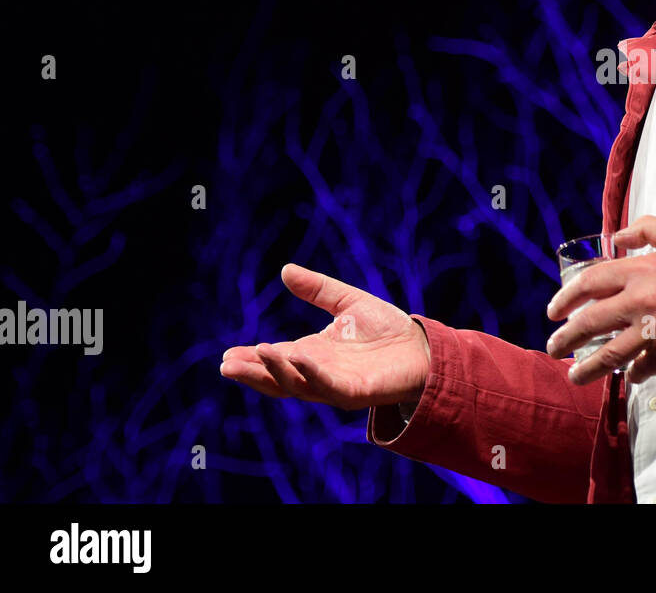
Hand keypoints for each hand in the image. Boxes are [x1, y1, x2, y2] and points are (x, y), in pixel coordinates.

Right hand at [219, 264, 431, 409]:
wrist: (424, 347)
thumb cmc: (387, 329)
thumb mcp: (348, 302)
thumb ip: (317, 289)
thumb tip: (284, 269)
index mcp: (314, 354)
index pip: (276, 358)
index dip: (252, 358)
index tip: (227, 355)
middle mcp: (320, 373)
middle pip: (279, 378)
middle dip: (254, 372)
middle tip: (227, 365)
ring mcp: (336, 385)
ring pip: (298, 385)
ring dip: (277, 371)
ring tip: (258, 352)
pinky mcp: (357, 391)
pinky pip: (329, 385)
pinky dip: (311, 372)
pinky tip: (298, 356)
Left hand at [545, 216, 655, 385]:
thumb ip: (646, 231)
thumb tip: (616, 237)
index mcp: (636, 272)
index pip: (589, 284)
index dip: (566, 297)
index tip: (553, 310)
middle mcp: (636, 303)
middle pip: (590, 323)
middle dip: (567, 337)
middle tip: (554, 347)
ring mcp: (649, 332)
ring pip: (608, 355)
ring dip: (588, 368)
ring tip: (574, 376)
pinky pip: (643, 368)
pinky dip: (635, 373)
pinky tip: (630, 376)